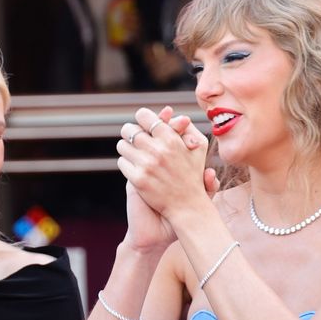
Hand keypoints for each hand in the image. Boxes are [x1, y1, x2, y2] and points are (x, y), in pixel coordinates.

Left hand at [117, 106, 208, 220]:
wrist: (188, 207)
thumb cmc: (194, 175)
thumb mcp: (199, 148)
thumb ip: (186, 128)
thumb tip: (170, 113)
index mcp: (171, 139)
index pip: (144, 116)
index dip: (141, 118)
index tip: (142, 123)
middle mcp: (158, 150)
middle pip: (128, 129)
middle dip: (130, 132)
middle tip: (134, 137)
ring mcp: (146, 166)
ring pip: (122, 145)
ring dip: (127, 148)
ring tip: (135, 153)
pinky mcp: (137, 180)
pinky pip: (122, 162)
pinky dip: (126, 164)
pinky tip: (135, 167)